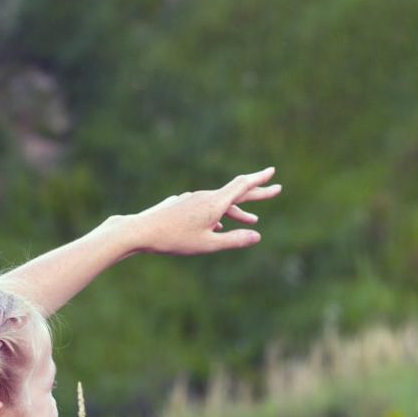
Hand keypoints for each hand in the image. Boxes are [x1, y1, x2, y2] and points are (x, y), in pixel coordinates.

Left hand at [116, 167, 281, 256]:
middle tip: (276, 190)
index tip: (273, 172)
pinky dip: (219, 215)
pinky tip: (219, 227)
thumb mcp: (208, 244)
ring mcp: (193, 199)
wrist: (141, 230)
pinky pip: (207, 208)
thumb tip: (257, 236)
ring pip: (221, 203)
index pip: (242, 186)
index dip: (259, 180)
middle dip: (257, 194)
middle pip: (236, 193)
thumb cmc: (174, 239)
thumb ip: (234, 240)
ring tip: (252, 220)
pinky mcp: (183, 205)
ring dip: (237, 211)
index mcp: (214, 203)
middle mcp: (205, 197)